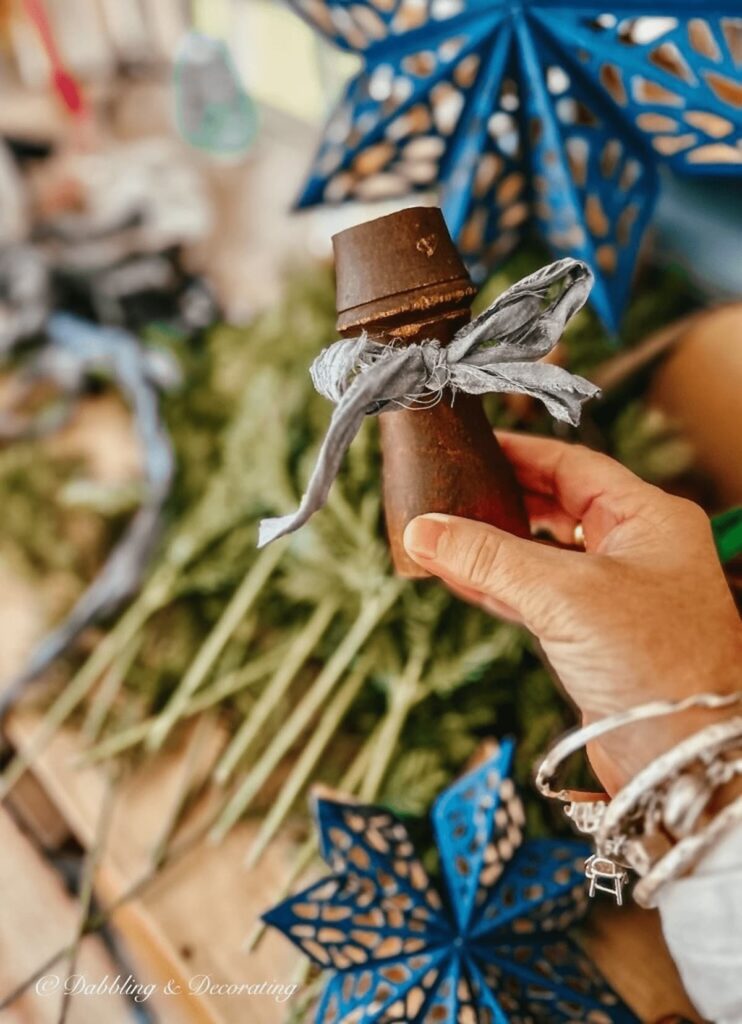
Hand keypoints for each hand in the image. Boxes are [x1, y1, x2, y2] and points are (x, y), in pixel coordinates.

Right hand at [403, 432, 741, 794]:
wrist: (686, 757)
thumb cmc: (658, 663)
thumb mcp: (566, 594)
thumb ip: (490, 558)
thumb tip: (424, 530)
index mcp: (647, 519)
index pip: (573, 465)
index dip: (520, 452)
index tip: (470, 445)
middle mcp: (633, 550)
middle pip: (554, 506)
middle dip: (500, 498)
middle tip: (448, 487)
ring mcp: (612, 595)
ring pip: (539, 555)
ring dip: (491, 547)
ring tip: (440, 530)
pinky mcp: (590, 637)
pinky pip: (533, 597)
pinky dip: (495, 586)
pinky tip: (456, 575)